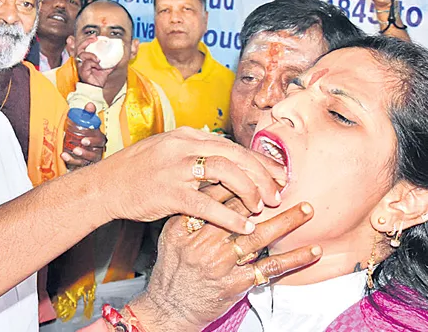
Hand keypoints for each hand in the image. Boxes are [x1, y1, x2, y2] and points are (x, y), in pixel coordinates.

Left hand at [62, 103, 106, 168]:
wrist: (79, 142)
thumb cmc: (84, 132)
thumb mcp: (86, 122)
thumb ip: (88, 113)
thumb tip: (89, 104)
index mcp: (99, 139)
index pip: (99, 140)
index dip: (93, 140)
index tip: (84, 140)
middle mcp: (97, 150)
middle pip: (94, 153)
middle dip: (86, 152)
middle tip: (77, 148)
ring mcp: (90, 158)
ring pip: (87, 160)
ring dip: (79, 157)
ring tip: (72, 152)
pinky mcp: (83, 164)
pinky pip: (78, 164)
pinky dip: (71, 161)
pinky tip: (64, 156)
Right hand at [75, 36, 113, 86]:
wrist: (98, 89)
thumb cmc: (100, 79)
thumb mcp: (108, 68)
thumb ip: (113, 62)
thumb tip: (121, 56)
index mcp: (87, 58)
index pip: (84, 46)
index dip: (88, 40)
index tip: (95, 37)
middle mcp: (83, 61)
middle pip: (80, 47)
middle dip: (86, 41)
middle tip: (94, 39)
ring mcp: (82, 66)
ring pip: (82, 54)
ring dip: (91, 54)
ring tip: (98, 59)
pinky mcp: (83, 71)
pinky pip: (86, 63)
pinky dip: (92, 62)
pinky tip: (98, 65)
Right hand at [91, 127, 286, 233]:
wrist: (104, 185)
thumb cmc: (134, 171)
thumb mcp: (164, 150)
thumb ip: (192, 150)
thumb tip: (220, 153)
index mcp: (185, 136)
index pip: (232, 145)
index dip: (258, 160)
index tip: (277, 173)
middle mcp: (183, 146)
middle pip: (235, 155)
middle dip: (262, 174)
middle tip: (279, 192)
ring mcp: (176, 168)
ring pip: (225, 172)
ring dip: (249, 190)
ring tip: (262, 207)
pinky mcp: (169, 192)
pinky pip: (207, 204)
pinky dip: (229, 216)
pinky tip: (244, 227)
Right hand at [128, 200, 320, 330]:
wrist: (169, 307)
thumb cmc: (173, 269)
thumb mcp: (172, 235)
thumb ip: (193, 213)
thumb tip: (219, 188)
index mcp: (185, 224)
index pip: (217, 195)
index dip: (242, 182)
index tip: (261, 175)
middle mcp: (203, 241)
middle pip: (241, 211)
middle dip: (267, 196)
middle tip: (287, 185)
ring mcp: (221, 262)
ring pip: (259, 235)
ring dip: (287, 221)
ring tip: (307, 209)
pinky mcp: (236, 283)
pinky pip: (270, 267)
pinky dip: (294, 258)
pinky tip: (313, 250)